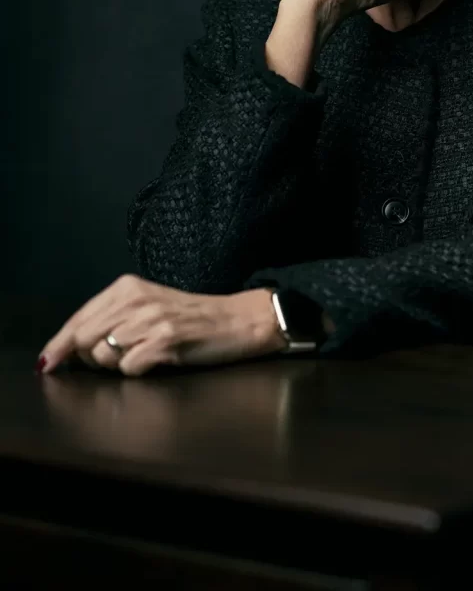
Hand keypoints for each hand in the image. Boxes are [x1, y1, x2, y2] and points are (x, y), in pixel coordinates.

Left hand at [35, 275, 287, 376]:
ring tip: (145, 356)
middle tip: (119, 359)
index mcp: (128, 287)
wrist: (240, 320)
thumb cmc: (193, 317)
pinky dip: (139, 372)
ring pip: (104, 357)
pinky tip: (158, 361)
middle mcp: (136, 299)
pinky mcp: (167, 340)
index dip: (59, 345)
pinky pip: (130, 369)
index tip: (47, 364)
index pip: (78, 318)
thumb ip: (114, 318)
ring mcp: (151, 319)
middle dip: (89, 359)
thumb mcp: (150, 306)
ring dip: (118, 365)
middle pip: (84, 339)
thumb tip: (73, 346)